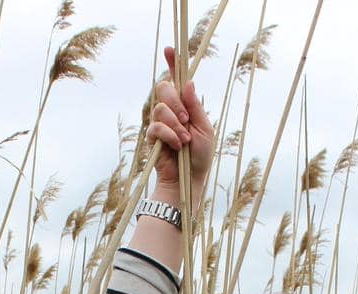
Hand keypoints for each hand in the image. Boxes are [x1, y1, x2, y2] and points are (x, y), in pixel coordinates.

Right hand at [145, 46, 214, 196]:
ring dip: (175, 124)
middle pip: (164, 88)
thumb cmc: (200, 156)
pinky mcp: (152, 137)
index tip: (169, 49)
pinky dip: (169, 135)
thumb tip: (188, 83)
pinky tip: (177, 145)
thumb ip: (195, 107)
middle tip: (186, 119)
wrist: (188, 179)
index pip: (177, 80)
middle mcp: (171, 111)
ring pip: (160, 108)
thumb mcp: (205, 128)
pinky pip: (156, 127)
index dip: (173, 63)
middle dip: (175, 102)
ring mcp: (160, 123)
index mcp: (185, 105)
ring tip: (184, 139)